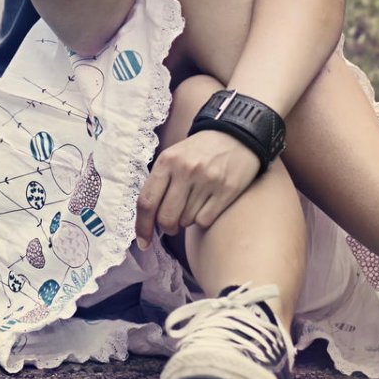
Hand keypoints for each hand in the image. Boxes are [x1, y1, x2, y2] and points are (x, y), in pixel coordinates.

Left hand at [136, 130, 261, 248]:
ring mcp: (207, 180)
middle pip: (166, 217)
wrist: (236, 135)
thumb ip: (160, 183)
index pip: (147, 201)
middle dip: (167, 228)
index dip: (142, 226)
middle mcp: (185, 170)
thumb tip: (148, 220)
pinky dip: (203, 220)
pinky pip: (205, 221)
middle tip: (171, 226)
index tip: (143, 242)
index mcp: (167, 161)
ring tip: (194, 203)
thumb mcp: (174, 156)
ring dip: (186, 220)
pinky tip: (208, 205)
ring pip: (186, 221)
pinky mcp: (227, 190)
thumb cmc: (199, 151)